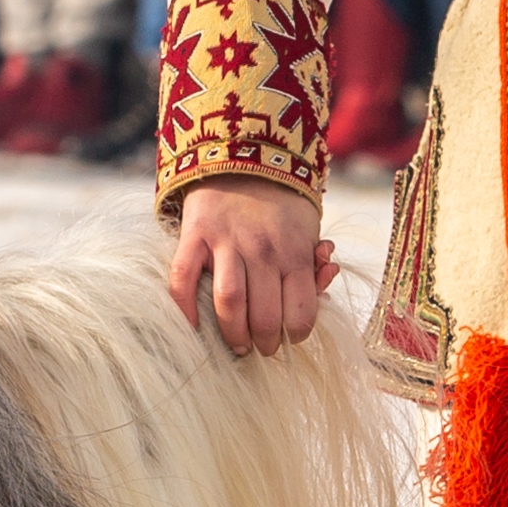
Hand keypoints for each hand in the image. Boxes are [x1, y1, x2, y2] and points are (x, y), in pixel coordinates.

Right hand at [166, 172, 336, 356]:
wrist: (244, 158)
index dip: (297, 334)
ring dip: (234, 334)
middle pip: (265, 315)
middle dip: (265, 343)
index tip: (290, 339)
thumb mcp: (309, 231)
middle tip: (262, 348)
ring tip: (238, 345)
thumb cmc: (281, 207)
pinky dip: (185, 307)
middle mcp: (263, 250)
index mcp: (296, 251)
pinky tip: (193, 325)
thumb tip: (324, 289)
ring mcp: (226, 242)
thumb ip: (314, 265)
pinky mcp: (195, 235)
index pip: (300, 311)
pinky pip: (183, 278)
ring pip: (229, 302)